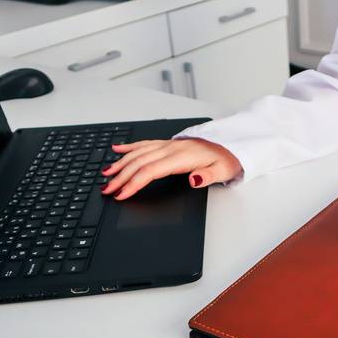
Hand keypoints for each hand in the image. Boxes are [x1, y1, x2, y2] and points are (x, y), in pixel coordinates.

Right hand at [100, 139, 241, 199]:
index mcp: (181, 158)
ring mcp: (168, 145)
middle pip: (139, 163)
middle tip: (107, 189)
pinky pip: (145, 144)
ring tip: (106, 174)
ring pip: (138, 153)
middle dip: (120, 177)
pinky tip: (117, 150)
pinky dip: (129, 147)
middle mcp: (171, 149)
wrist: (231, 144)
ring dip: (120, 164)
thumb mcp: (222, 171)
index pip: (151, 171)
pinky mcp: (169, 144)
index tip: (122, 194)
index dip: (134, 183)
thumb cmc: (226, 159)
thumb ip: (207, 176)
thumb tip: (193, 179)